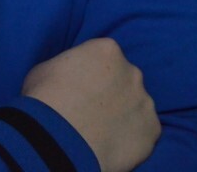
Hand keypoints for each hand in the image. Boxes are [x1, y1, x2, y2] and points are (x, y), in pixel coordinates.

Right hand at [22, 38, 159, 171]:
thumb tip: (68, 79)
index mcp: (107, 50)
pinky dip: (132, 139)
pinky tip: (111, 145)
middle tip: (92, 111)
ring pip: (136, 106)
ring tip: (101, 132)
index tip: (81, 89)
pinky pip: (144, 132)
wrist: (58, 138)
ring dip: (124, 115)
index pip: (105, 57)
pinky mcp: (152, 130)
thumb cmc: (44, 99)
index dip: (92, 74)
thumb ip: (66, 68)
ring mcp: (145, 101)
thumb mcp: (45, 70)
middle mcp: (132, 72)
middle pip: (125, 80)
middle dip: (113, 93)